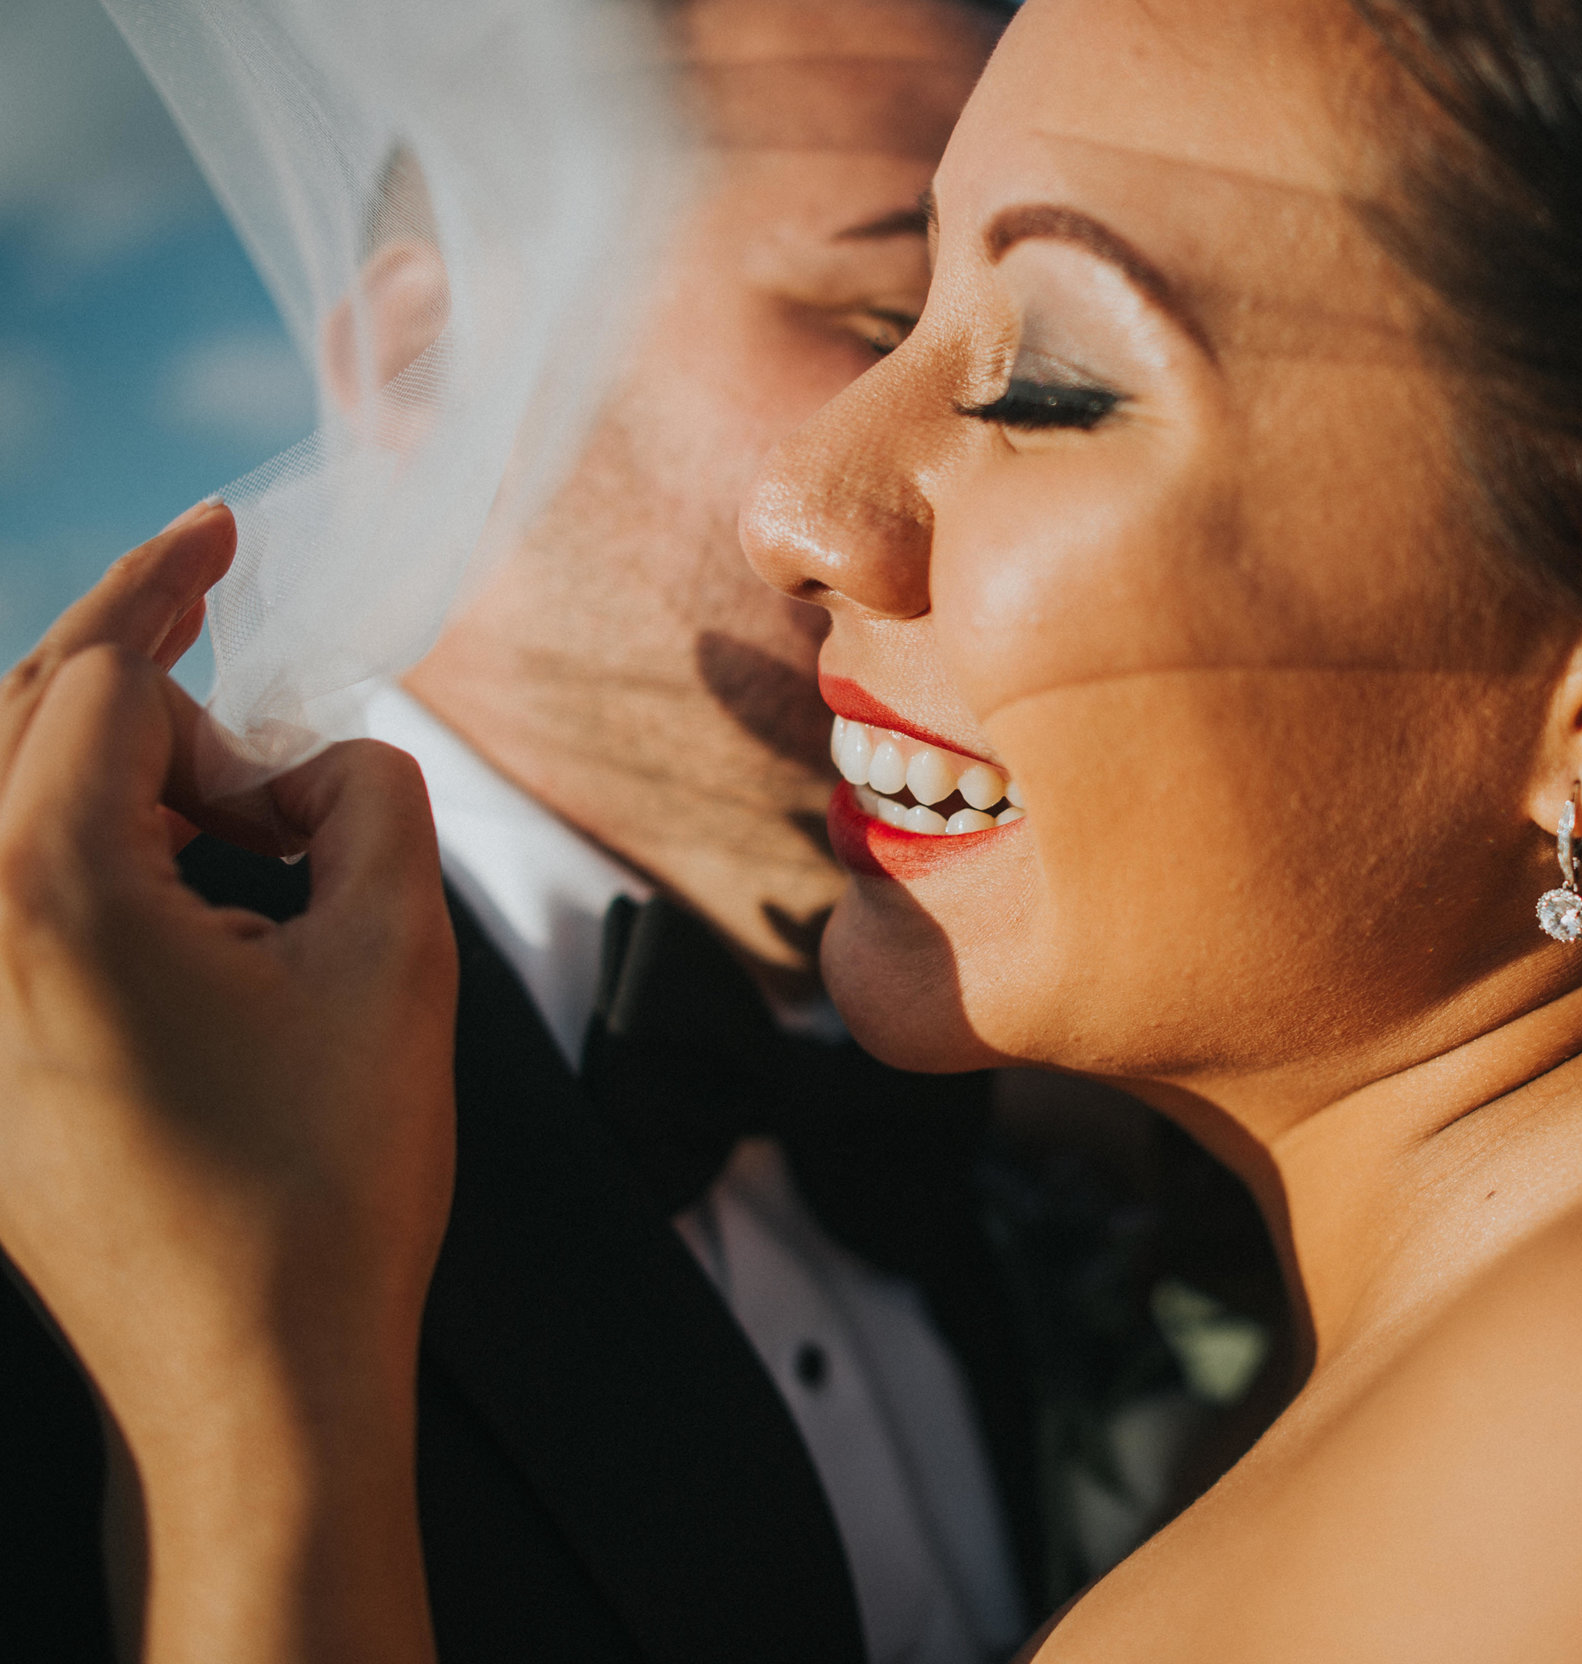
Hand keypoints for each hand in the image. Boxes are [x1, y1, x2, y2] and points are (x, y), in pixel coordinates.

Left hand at [0, 502, 452, 1663]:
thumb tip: (321, 769)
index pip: (94, 675)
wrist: (254, 1386)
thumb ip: (371, 801)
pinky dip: (80, 862)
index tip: (221, 529)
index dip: (163, 583)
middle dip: (144, 688)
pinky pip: (0, 909)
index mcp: (49, 893)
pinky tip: (184, 907)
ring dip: (110, 779)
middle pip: (23, 728)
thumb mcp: (394, 959)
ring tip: (243, 831)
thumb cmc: (327, 1185)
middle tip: (261, 720)